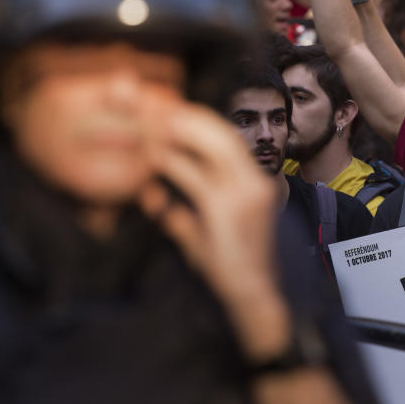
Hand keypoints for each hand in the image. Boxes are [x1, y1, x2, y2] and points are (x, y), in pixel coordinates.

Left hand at [139, 97, 285, 354]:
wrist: (253, 298)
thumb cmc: (229, 270)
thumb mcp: (203, 238)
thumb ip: (184, 218)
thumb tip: (159, 206)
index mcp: (253, 181)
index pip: (225, 137)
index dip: (195, 120)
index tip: (165, 109)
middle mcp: (254, 180)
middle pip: (220, 130)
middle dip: (185, 114)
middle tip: (151, 105)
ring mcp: (245, 193)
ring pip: (213, 143)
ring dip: (179, 129)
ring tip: (150, 121)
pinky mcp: (228, 209)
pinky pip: (195, 175)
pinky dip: (172, 162)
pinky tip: (153, 157)